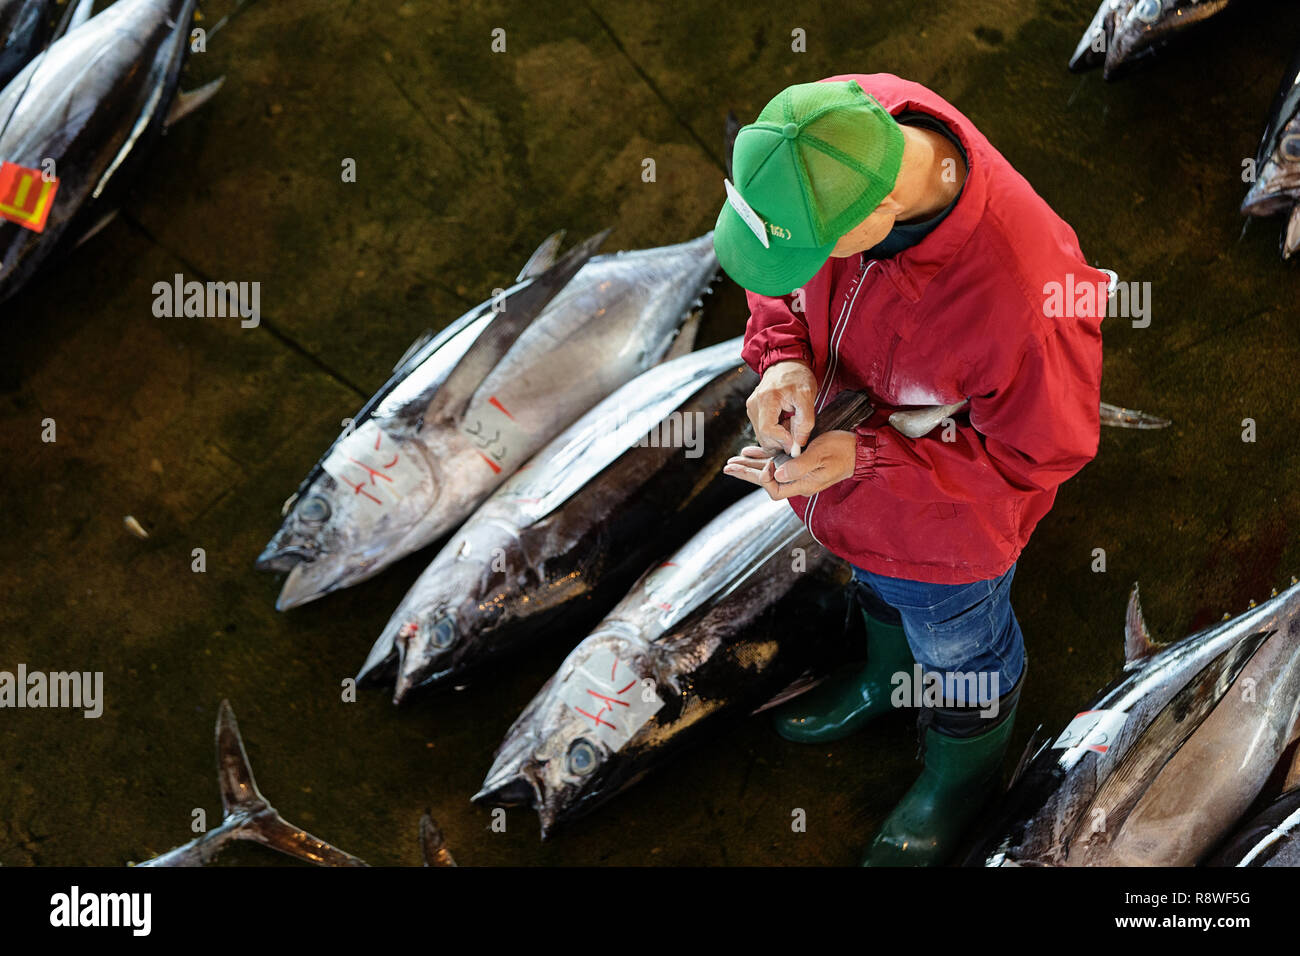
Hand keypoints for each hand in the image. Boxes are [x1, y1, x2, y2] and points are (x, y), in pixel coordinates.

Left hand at [722, 430, 856, 499]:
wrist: (858, 450)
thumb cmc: (842, 450)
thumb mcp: (821, 455)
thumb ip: (799, 466)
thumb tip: (777, 474)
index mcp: (803, 483)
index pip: (774, 488)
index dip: (765, 478)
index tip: (767, 463)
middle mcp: (798, 481)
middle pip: (766, 481)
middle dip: (746, 473)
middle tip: (728, 467)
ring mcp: (798, 473)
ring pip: (769, 471)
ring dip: (751, 465)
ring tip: (733, 462)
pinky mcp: (800, 463)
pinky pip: (777, 462)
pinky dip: (763, 457)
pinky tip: (751, 452)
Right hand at [746, 360, 816, 453]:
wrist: (786, 364)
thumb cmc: (797, 377)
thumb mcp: (807, 396)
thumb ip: (805, 422)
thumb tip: (799, 443)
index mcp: (766, 399)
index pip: (767, 430)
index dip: (782, 441)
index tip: (796, 442)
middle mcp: (754, 405)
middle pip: (763, 437)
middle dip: (781, 441)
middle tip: (796, 432)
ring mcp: (751, 408)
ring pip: (762, 437)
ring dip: (778, 437)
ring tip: (790, 423)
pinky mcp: (753, 411)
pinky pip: (762, 431)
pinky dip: (775, 432)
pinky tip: (784, 422)